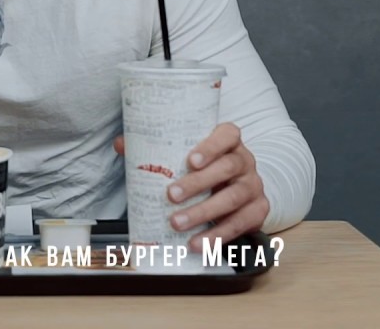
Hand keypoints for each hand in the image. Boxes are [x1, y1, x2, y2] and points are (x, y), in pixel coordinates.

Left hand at [113, 123, 267, 250]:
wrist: (237, 188)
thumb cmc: (206, 168)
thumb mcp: (186, 155)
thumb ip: (156, 148)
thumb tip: (122, 144)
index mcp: (229, 142)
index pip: (228, 134)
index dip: (211, 146)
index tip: (189, 160)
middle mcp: (245, 161)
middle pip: (228, 167)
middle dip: (198, 183)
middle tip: (171, 195)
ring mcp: (253, 186)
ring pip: (233, 198)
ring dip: (204, 213)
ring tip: (177, 223)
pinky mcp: (258, 211)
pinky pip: (240, 224)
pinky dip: (217, 236)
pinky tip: (197, 244)